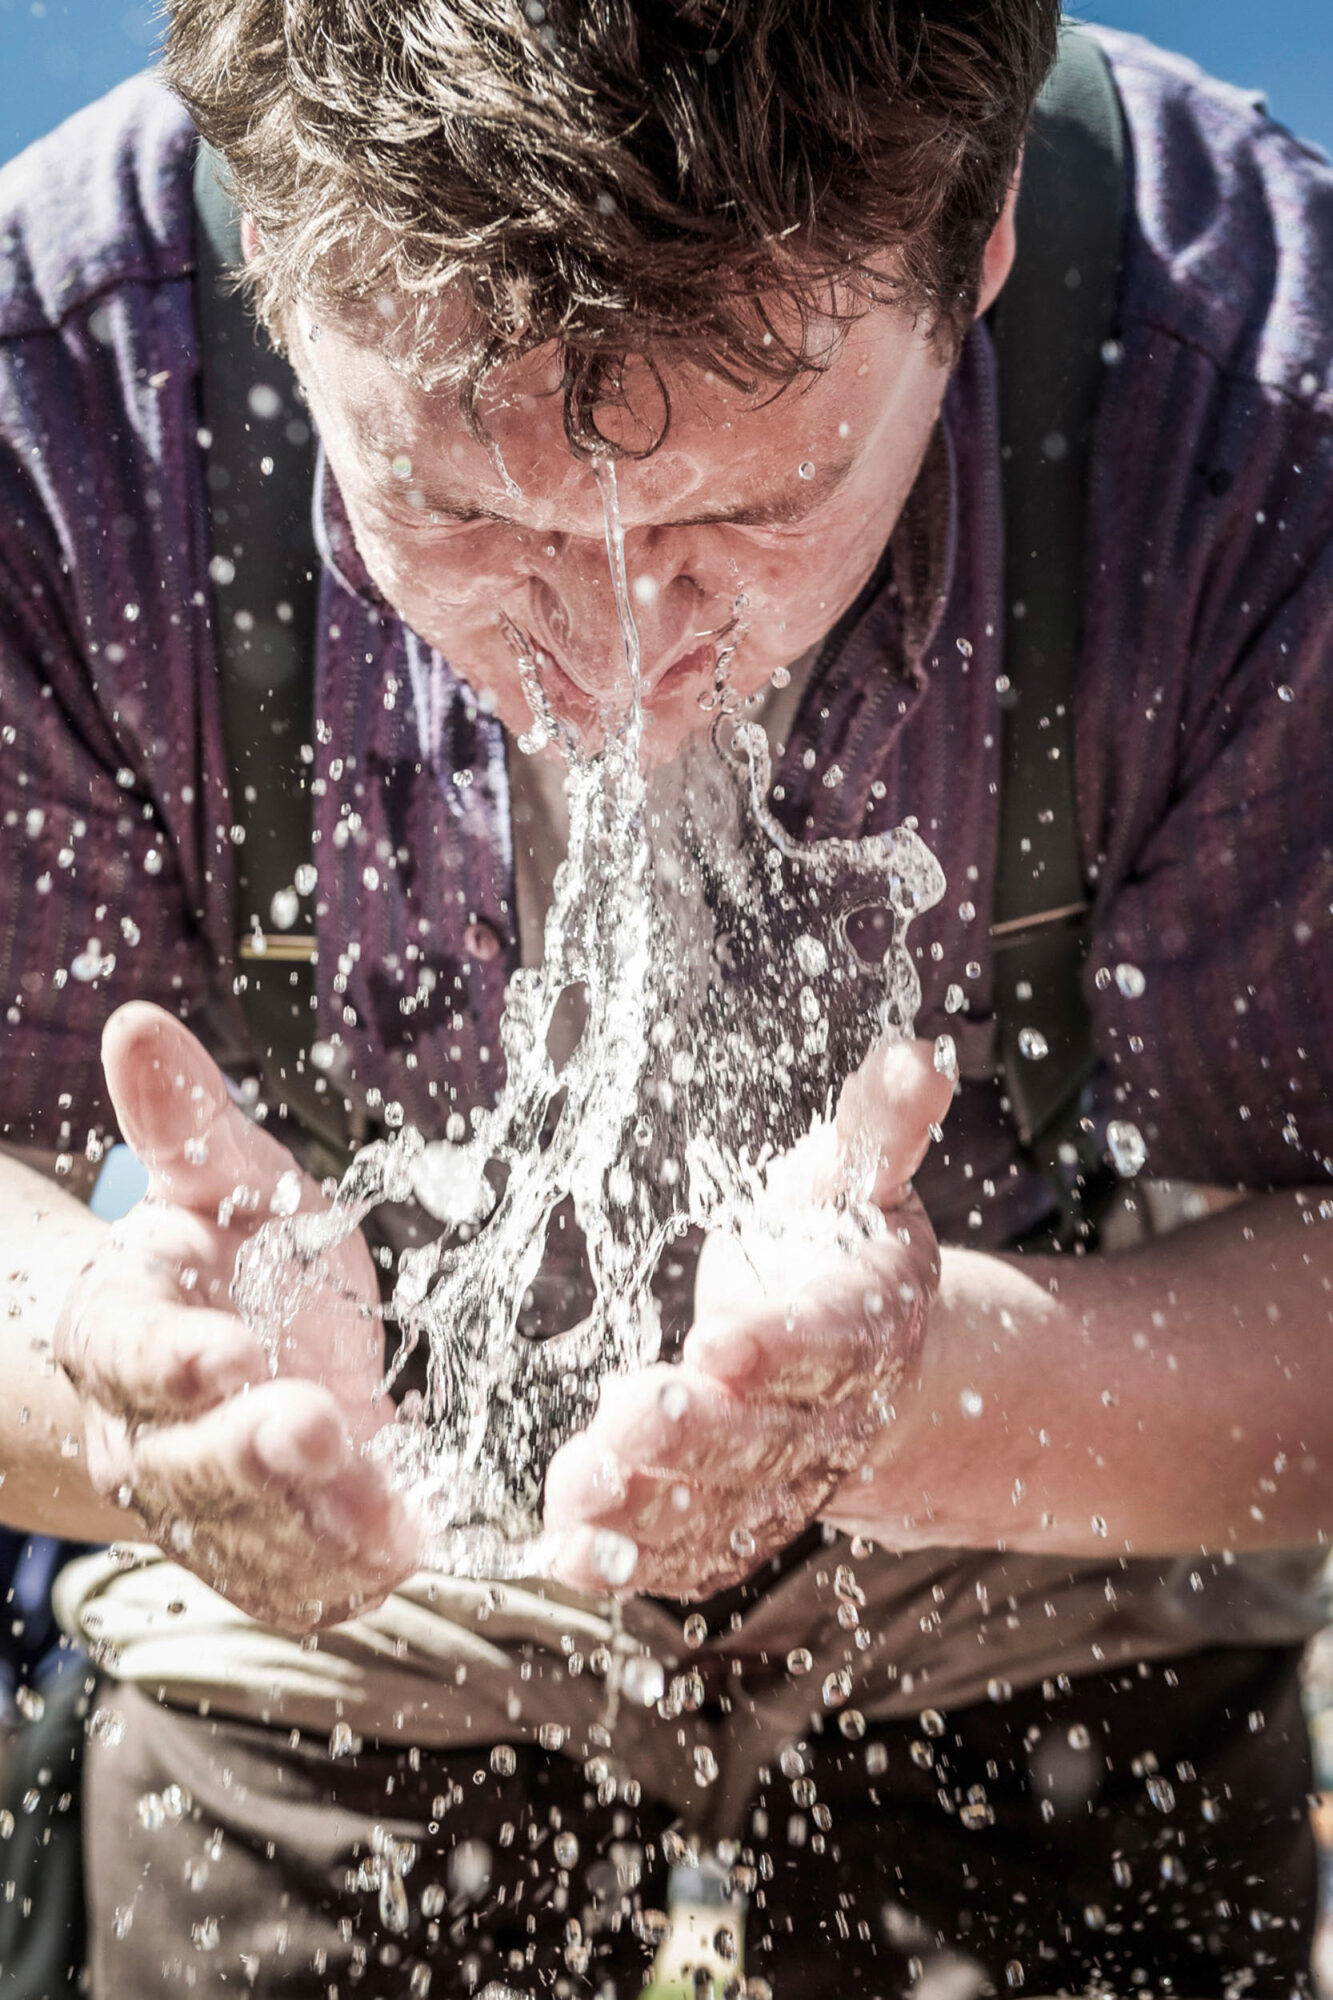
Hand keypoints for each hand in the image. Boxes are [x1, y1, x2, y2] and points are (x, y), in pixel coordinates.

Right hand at [54, 1003, 418, 1630]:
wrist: (235, 1362)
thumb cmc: (229, 1257)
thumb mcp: (221, 1179)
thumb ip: (184, 1118)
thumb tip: (137, 1022)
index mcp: (119, 1333)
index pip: (126, 1351)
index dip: (169, 1357)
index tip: (223, 1349)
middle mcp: (151, 1435)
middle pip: (183, 1460)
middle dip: (245, 1452)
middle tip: (311, 1428)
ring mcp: (211, 1507)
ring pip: (247, 1532)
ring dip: (310, 1525)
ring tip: (379, 1510)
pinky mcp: (275, 1555)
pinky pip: (301, 1579)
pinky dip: (348, 1573)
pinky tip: (405, 1554)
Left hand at [544, 1036, 952, 1598]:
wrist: (870, 1372)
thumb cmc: (840, 1254)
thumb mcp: (858, 1181)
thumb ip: (879, 1125)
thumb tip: (917, 1051)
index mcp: (863, 1329)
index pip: (828, 1343)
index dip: (780, 1345)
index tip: (720, 1337)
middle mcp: (828, 1421)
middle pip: (767, 1440)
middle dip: (697, 1434)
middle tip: (630, 1411)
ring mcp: (779, 1486)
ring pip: (721, 1510)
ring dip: (649, 1507)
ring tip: (579, 1491)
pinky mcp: (730, 1523)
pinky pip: (687, 1554)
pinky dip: (629, 1561)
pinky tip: (566, 1551)